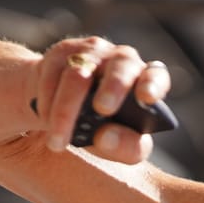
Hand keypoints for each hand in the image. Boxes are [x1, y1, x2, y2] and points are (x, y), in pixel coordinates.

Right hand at [34, 36, 171, 162]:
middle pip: (122, 67)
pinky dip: (48, 105)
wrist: (59, 109)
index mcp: (144, 82)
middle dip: (114, 86)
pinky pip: (52, 78)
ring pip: (78, 76)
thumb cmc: (100, 128)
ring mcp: (91, 54)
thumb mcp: (118, 145)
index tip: (148, 98)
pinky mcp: (61, 54)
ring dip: (66, 111)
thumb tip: (106, 137)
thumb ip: (125, 148)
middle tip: (103, 109)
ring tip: (58, 142)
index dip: (153, 84)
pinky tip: (46, 121)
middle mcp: (122, 61)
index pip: (156, 75)